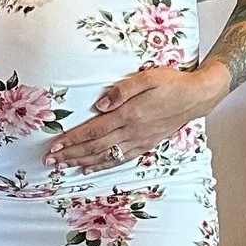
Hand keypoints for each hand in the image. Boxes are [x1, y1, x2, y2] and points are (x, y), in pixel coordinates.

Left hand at [46, 62, 225, 172]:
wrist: (196, 97)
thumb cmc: (171, 83)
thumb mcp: (147, 77)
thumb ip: (122, 90)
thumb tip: (99, 105)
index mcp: (129, 114)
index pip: (93, 130)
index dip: (72, 139)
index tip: (54, 146)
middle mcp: (132, 132)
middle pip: (94, 147)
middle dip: (70, 155)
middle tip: (49, 161)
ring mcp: (139, 141)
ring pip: (105, 157)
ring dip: (81, 162)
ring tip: (63, 167)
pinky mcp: (145, 145)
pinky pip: (119, 159)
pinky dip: (102, 165)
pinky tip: (89, 168)